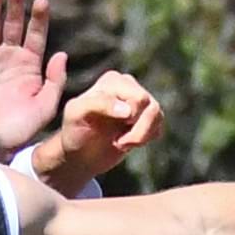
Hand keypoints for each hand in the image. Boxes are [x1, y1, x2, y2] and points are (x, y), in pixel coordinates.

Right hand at [0, 0, 65, 154]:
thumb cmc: (19, 130)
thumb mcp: (45, 107)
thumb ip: (55, 81)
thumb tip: (62, 53)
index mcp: (29, 64)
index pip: (35, 34)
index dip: (38, 18)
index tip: (41, 1)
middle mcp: (8, 57)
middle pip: (12, 24)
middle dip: (14, 5)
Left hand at [40, 69, 163, 188]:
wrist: (79, 153)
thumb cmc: (75, 130)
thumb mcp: (76, 114)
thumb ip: (99, 104)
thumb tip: (128, 110)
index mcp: (112, 80)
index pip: (137, 98)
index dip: (129, 119)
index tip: (112, 135)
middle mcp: (128, 86)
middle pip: (150, 105)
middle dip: (137, 130)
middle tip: (117, 142)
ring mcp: (139, 101)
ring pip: (157, 115)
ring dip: (140, 136)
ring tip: (121, 143)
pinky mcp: (146, 117)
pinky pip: (159, 127)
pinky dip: (145, 139)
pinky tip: (128, 143)